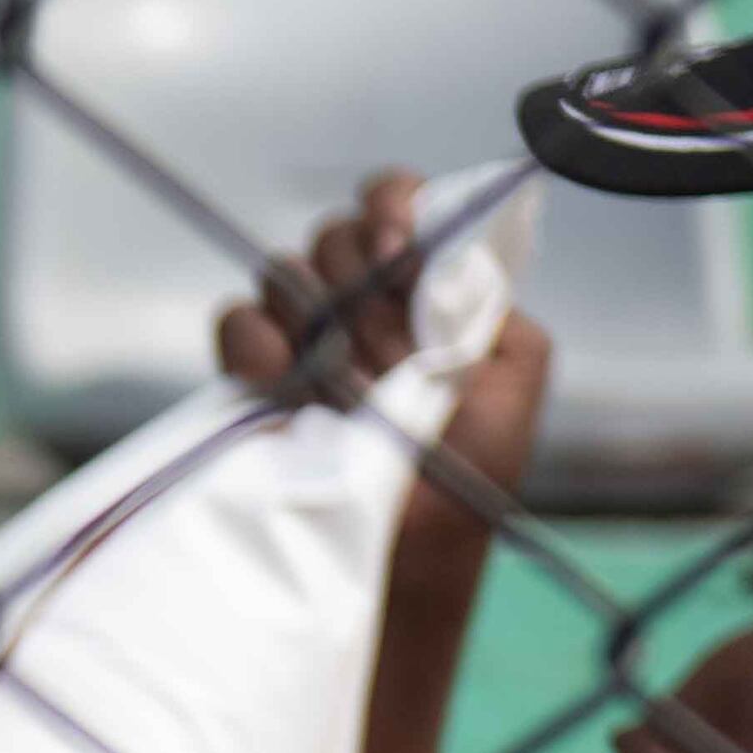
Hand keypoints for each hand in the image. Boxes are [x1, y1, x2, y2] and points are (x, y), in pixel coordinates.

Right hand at [219, 170, 547, 574]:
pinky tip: (286, 387)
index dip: (393, 206)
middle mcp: (359, 301)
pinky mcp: (254, 376)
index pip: (398, 201)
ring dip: (316, 316)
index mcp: (423, 287)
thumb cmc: (472, 469)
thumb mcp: (515, 370)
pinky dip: (258, 344)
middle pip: (336, 231)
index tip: (401, 249)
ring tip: (345, 380)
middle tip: (386, 342)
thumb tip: (431, 254)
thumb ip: (486, 296)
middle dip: (360, 276)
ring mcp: (303, 335)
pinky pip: (237, 321)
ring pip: (283, 269)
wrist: (410, 551)